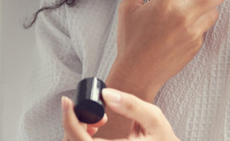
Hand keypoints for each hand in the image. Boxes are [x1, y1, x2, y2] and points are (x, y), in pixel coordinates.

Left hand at [62, 88, 179, 140]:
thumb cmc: (162, 139)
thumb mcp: (154, 119)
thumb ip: (131, 105)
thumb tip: (105, 93)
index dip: (69, 120)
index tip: (67, 101)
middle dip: (74, 123)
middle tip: (92, 111)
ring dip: (77, 131)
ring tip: (98, 121)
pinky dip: (80, 138)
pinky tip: (95, 130)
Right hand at [107, 0, 229, 100]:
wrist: (138, 74)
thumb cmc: (130, 40)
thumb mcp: (129, 7)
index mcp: (166, 2)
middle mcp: (184, 15)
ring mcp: (194, 32)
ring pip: (214, 10)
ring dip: (209, 3)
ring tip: (194, 3)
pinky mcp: (197, 45)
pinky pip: (205, 27)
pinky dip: (199, 21)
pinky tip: (182, 25)